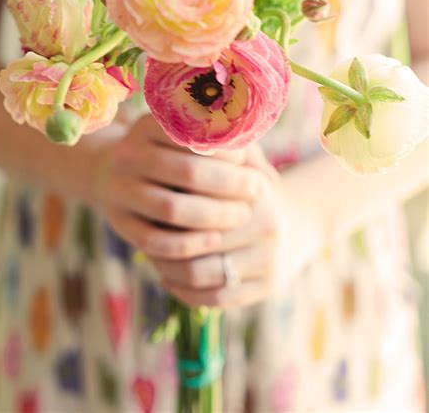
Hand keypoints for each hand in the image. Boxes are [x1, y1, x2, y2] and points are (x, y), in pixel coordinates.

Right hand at [97, 114, 264, 260]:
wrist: (111, 173)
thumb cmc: (170, 155)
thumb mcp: (192, 141)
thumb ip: (233, 152)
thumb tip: (271, 180)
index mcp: (149, 125)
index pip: (194, 135)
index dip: (228, 150)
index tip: (249, 161)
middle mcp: (130, 155)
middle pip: (186, 172)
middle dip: (229, 184)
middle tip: (257, 192)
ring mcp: (120, 191)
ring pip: (170, 209)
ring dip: (214, 215)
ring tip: (242, 214)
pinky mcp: (120, 223)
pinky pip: (155, 241)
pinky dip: (188, 243)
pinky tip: (215, 240)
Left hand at [151, 144, 282, 308]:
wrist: (296, 222)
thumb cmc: (246, 189)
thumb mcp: (235, 163)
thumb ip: (210, 151)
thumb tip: (179, 143)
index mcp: (255, 192)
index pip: (195, 203)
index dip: (166, 206)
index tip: (148, 204)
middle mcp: (267, 226)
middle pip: (195, 241)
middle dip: (163, 240)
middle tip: (145, 235)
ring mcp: (269, 260)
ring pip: (200, 275)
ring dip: (168, 269)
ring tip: (153, 258)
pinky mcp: (267, 287)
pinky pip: (215, 299)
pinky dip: (184, 292)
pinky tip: (168, 279)